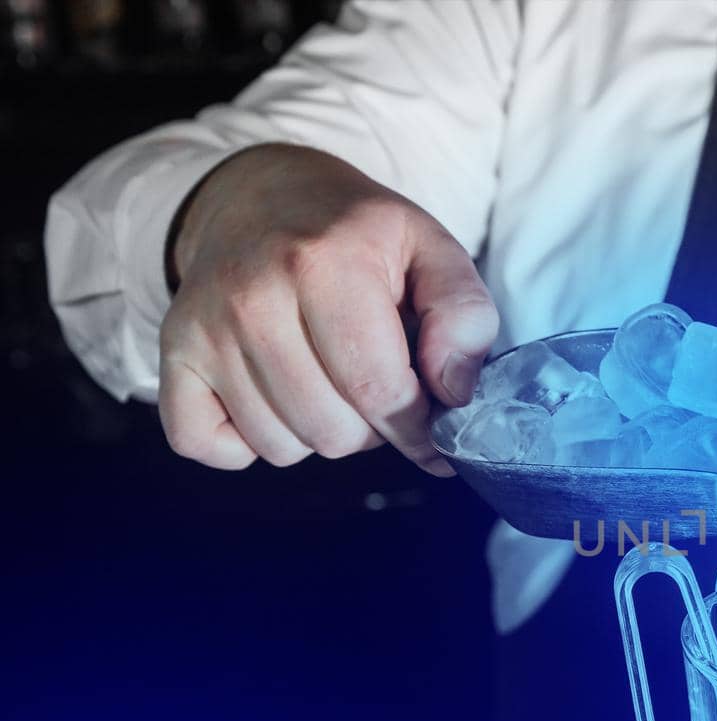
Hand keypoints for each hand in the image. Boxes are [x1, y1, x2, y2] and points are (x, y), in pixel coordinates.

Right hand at [159, 143, 498, 473]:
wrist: (261, 198)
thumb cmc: (355, 236)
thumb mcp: (430, 250)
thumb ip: (464, 315)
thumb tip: (455, 395)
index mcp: (323, 264)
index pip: (379, 392)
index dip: (418, 427)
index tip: (433, 428)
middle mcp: (251, 297)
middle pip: (332, 431)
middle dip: (369, 426)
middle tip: (370, 382)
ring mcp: (203, 328)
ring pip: (280, 446)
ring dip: (316, 431)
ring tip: (326, 380)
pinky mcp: (172, 354)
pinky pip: (206, 446)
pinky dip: (246, 442)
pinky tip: (272, 397)